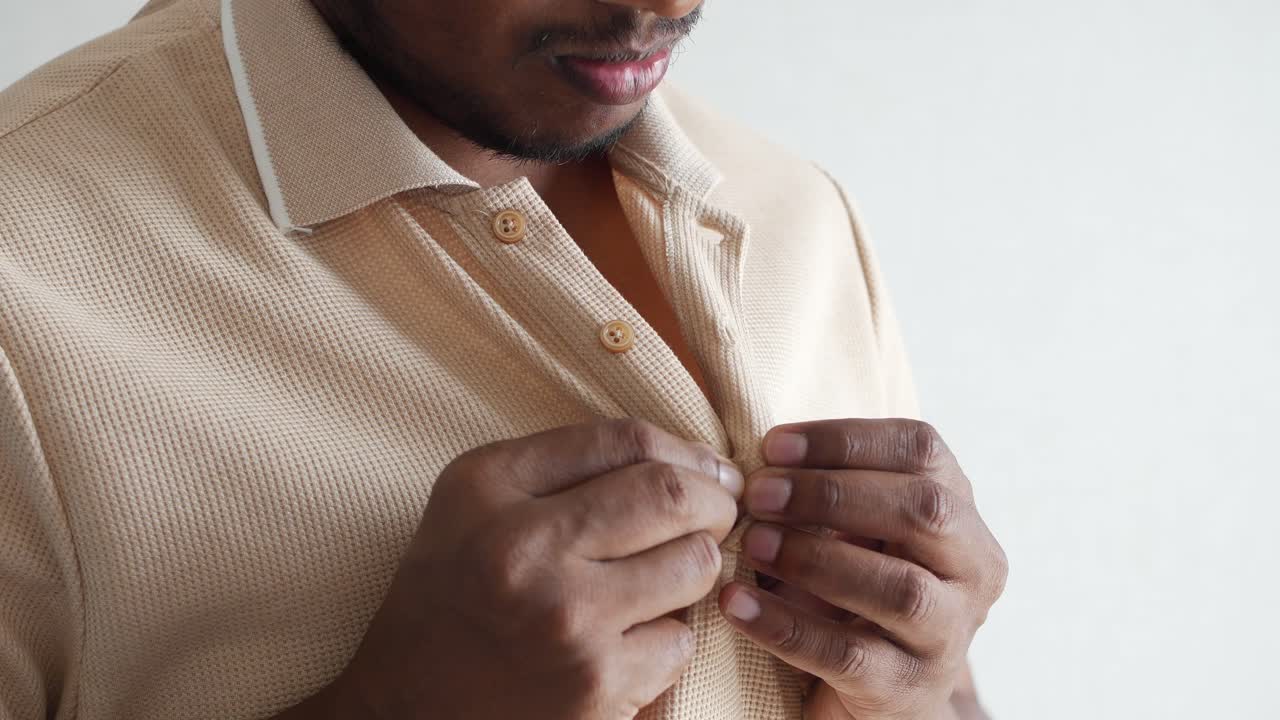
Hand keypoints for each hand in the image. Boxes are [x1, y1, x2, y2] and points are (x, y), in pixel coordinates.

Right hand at [327, 418, 743, 719]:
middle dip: (717, 502)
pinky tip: (631, 639)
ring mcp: (563, 620)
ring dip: (698, 568)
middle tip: (720, 516)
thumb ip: (565, 464)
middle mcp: (521, 547)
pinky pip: (682, 640)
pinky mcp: (594, 684)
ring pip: (695, 566)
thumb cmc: (452, 592)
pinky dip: (669, 637)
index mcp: (488, 487)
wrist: (402, 706)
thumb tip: (690, 459)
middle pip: (673, 495)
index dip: (687, 451)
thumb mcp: (476, 501)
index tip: (709, 468)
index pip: (625, 440)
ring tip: (669, 577)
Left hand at [716, 419, 1006, 718]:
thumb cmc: (857, 588)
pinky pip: (849, 655)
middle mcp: (973, 570)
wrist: (880, 692)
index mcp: (960, 512)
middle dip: (832, 495)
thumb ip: (832, 488)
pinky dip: (786, 625)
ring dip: (814, 559)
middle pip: (923, 511)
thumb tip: (762, 461)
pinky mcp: (907, 689)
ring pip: (899, 589)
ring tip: (751, 544)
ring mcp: (948, 635)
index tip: (773, 444)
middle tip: (759, 494)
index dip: (846, 440)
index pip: (921, 450)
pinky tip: (737, 603)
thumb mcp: (860, 530)